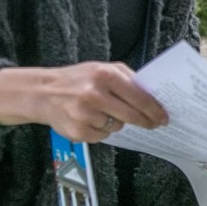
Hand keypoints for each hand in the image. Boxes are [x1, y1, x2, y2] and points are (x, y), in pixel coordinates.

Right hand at [0, 61, 168, 141]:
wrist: (42, 92)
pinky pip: (102, 136)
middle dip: (145, 121)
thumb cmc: (78, 80)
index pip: (139, 97)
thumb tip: (153, 95)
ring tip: (102, 111)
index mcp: (104, 75)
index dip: (155, 110)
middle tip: (153, 124)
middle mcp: (94, 94)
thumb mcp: (102, 69)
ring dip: (116, 122)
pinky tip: (90, 119)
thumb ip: (127, 79)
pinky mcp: (77, 131)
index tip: (164, 117)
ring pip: (117, 126)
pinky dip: (101, 130)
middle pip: (132, 115)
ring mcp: (85, 114)